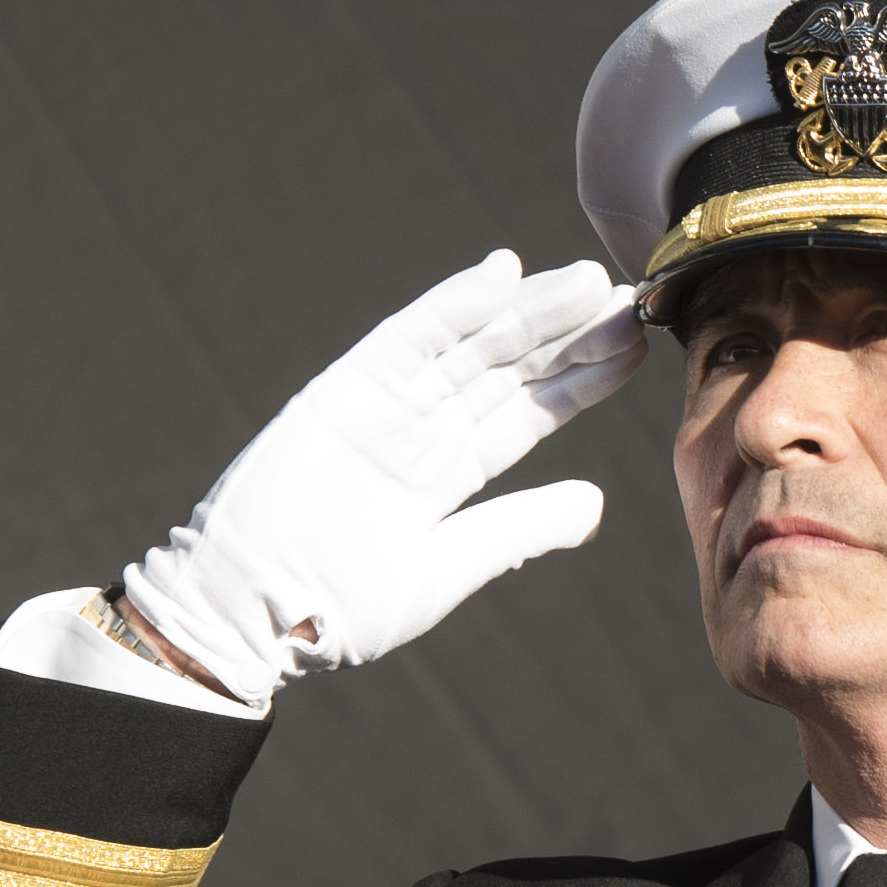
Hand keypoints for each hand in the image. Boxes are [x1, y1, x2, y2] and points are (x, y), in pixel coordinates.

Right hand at [115, 248, 645, 699]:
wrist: (250, 614)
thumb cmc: (338, 607)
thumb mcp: (448, 568)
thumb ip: (519, 529)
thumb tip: (596, 504)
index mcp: (451, 472)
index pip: (529, 414)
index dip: (581, 380)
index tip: (635, 349)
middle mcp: (424, 429)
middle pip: (510, 369)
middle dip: (568, 335)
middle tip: (626, 297)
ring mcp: (385, 405)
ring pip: (471, 344)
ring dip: (529, 309)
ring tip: (587, 281)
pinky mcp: (342, 389)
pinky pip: (408, 336)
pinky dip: (455, 302)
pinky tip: (504, 272)